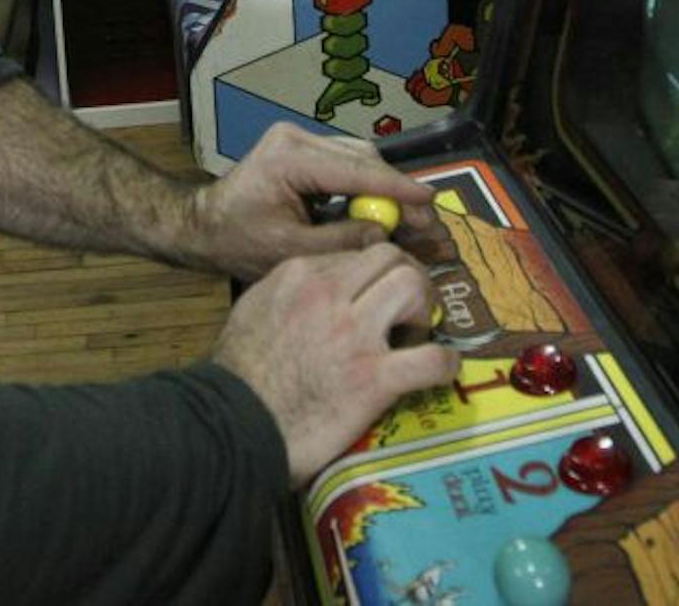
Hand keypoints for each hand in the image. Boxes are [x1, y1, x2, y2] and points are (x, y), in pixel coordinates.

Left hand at [189, 121, 451, 281]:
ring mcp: (298, 139)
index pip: (356, 170)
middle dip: (398, 193)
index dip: (397, 188)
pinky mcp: (302, 149)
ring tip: (415, 223)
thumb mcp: (291, 251)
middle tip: (430, 225)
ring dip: (386, 190)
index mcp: (289, 158)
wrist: (203, 226)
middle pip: (364, 160)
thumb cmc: (238, 242)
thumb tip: (386, 233)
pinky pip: (347, 164)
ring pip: (360, 159)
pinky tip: (387, 213)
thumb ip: (341, 240)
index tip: (430, 201)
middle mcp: (296, 138)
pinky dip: (368, 188)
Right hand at [212, 244, 457, 484]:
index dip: (374, 276)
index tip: (377, 299)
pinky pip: (432, 358)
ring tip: (417, 335)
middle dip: (408, 278)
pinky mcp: (374, 377)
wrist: (234, 424)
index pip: (356, 255)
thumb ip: (289, 293)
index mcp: (299, 274)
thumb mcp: (254, 310)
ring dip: (425, 309)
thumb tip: (317, 295)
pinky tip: (442, 370)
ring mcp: (355, 333)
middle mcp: (330, 293)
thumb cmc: (236, 374)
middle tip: (410, 309)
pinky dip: (445, 363)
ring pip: (414, 287)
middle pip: (391, 258)